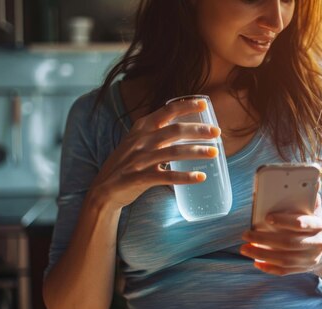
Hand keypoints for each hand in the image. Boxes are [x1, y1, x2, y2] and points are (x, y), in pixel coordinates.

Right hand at [89, 98, 220, 208]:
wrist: (103, 190)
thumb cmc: (126, 164)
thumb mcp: (136, 142)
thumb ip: (155, 133)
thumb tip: (184, 127)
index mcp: (141, 128)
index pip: (166, 111)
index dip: (186, 106)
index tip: (204, 104)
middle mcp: (141, 141)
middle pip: (175, 130)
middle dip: (198, 130)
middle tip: (217, 133)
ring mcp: (140, 159)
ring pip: (174, 152)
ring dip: (196, 152)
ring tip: (214, 153)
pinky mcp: (140, 178)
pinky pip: (167, 176)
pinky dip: (185, 177)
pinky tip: (200, 177)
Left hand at [240, 194, 321, 276]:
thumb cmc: (312, 226)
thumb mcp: (314, 211)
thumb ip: (309, 197)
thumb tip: (313, 179)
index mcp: (318, 226)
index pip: (301, 223)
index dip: (284, 221)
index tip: (267, 217)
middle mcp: (315, 244)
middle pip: (288, 243)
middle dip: (264, 239)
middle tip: (246, 234)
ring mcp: (308, 259)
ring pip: (283, 259)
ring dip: (261, 254)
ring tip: (244, 248)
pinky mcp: (301, 269)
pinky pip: (283, 271)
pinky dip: (268, 268)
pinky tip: (255, 262)